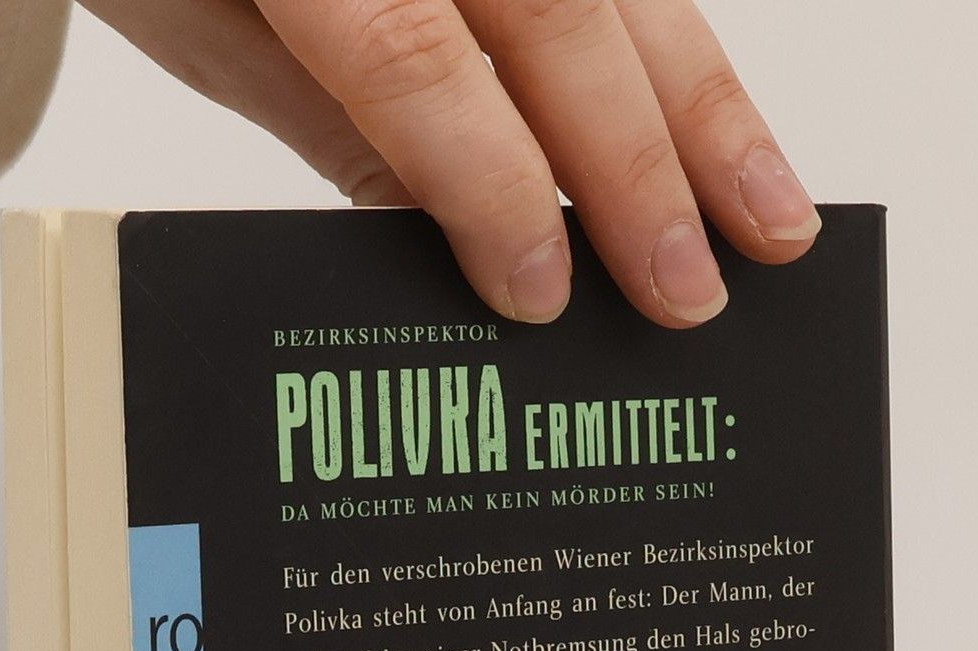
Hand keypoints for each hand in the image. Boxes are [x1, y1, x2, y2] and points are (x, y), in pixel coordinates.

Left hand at [83, 0, 818, 327]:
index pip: (411, 54)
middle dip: (635, 166)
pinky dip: (676, 41)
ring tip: (769, 217)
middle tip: (689, 294)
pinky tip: (722, 120)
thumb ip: (342, 119)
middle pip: (552, 11)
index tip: (541, 296)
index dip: (487, 182)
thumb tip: (465, 240)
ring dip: (705, 105)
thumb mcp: (208, 20)